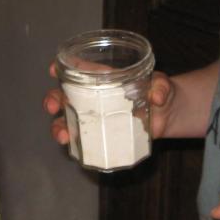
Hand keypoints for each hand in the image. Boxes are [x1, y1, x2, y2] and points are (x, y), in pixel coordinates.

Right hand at [42, 63, 176, 144]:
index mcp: (103, 79)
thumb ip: (160, 87)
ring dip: (60, 127)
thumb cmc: (159, 91)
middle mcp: (93, 97)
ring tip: (63, 136)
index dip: (61, 67)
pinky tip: (76, 151)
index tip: (53, 70)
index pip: (77, 70)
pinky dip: (77, 147)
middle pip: (64, 96)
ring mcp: (96, 118)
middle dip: (53, 100)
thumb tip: (157, 97)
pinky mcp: (102, 135)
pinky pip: (84, 141)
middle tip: (53, 107)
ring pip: (68, 121)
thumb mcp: (162, 84)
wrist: (166, 115)